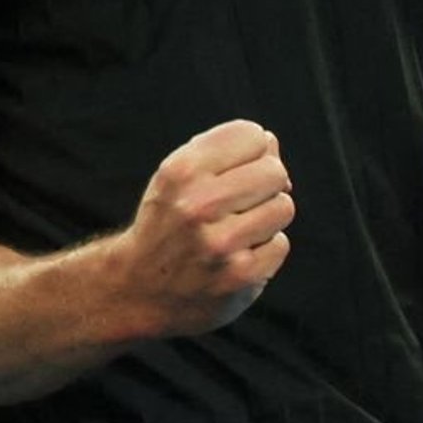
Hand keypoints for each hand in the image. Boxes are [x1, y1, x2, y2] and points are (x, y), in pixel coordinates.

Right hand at [116, 119, 293, 337]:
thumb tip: (271, 144)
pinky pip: (281, 244)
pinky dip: (266, 249)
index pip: (253, 135)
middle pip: (274, 171)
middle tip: (241, 201)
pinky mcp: (238, 276)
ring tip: (238, 229)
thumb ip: (225, 150)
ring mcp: (219, 243)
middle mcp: (197, 205)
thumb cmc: (170, 219)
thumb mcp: (180, 175)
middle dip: (265, 183)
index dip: (250, 152)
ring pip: (283, 207)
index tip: (234, 170)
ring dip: (267, 217)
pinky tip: (238, 254)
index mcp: (182, 170)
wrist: (139, 287)